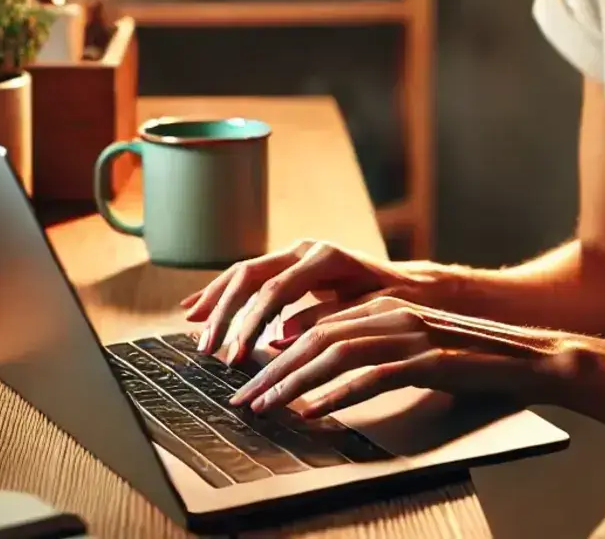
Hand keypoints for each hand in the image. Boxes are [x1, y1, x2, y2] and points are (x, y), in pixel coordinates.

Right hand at [178, 240, 438, 362]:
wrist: (411, 285)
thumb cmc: (395, 301)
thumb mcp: (367, 312)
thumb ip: (325, 320)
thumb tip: (280, 338)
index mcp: (326, 258)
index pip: (275, 291)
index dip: (251, 324)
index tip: (235, 357)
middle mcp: (306, 249)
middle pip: (251, 276)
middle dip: (225, 313)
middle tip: (207, 348)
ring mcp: (296, 253)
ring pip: (245, 272)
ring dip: (217, 300)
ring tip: (193, 327)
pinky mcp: (290, 264)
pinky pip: (250, 276)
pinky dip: (223, 292)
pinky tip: (198, 306)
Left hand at [226, 295, 578, 419]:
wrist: (530, 360)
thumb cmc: (474, 364)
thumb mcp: (416, 353)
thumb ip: (375, 358)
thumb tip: (324, 386)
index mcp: (387, 307)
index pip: (318, 324)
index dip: (278, 349)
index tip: (251, 376)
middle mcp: (394, 313)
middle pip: (315, 336)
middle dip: (272, 369)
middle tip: (243, 398)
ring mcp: (411, 334)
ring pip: (334, 352)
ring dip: (293, 382)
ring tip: (265, 408)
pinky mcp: (428, 359)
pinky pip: (371, 377)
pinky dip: (336, 395)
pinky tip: (312, 414)